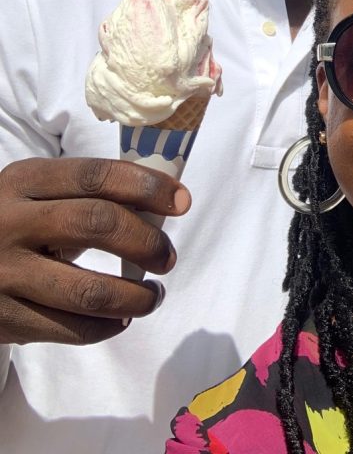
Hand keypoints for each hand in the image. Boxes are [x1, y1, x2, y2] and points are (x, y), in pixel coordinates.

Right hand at [0, 157, 190, 345]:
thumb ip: (86, 195)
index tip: (181, 202)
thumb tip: (161, 205)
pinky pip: (69, 329)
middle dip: (146, 242)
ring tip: (153, 295)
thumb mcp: (34, 194)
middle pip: (97, 225)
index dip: (146, 186)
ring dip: (135, 297)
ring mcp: (3, 273)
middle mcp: (10, 222)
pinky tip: (122, 318)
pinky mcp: (3, 318)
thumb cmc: (12, 223)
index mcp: (24, 181)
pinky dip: (108, 326)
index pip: (96, 176)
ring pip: (87, 291)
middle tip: (166, 256)